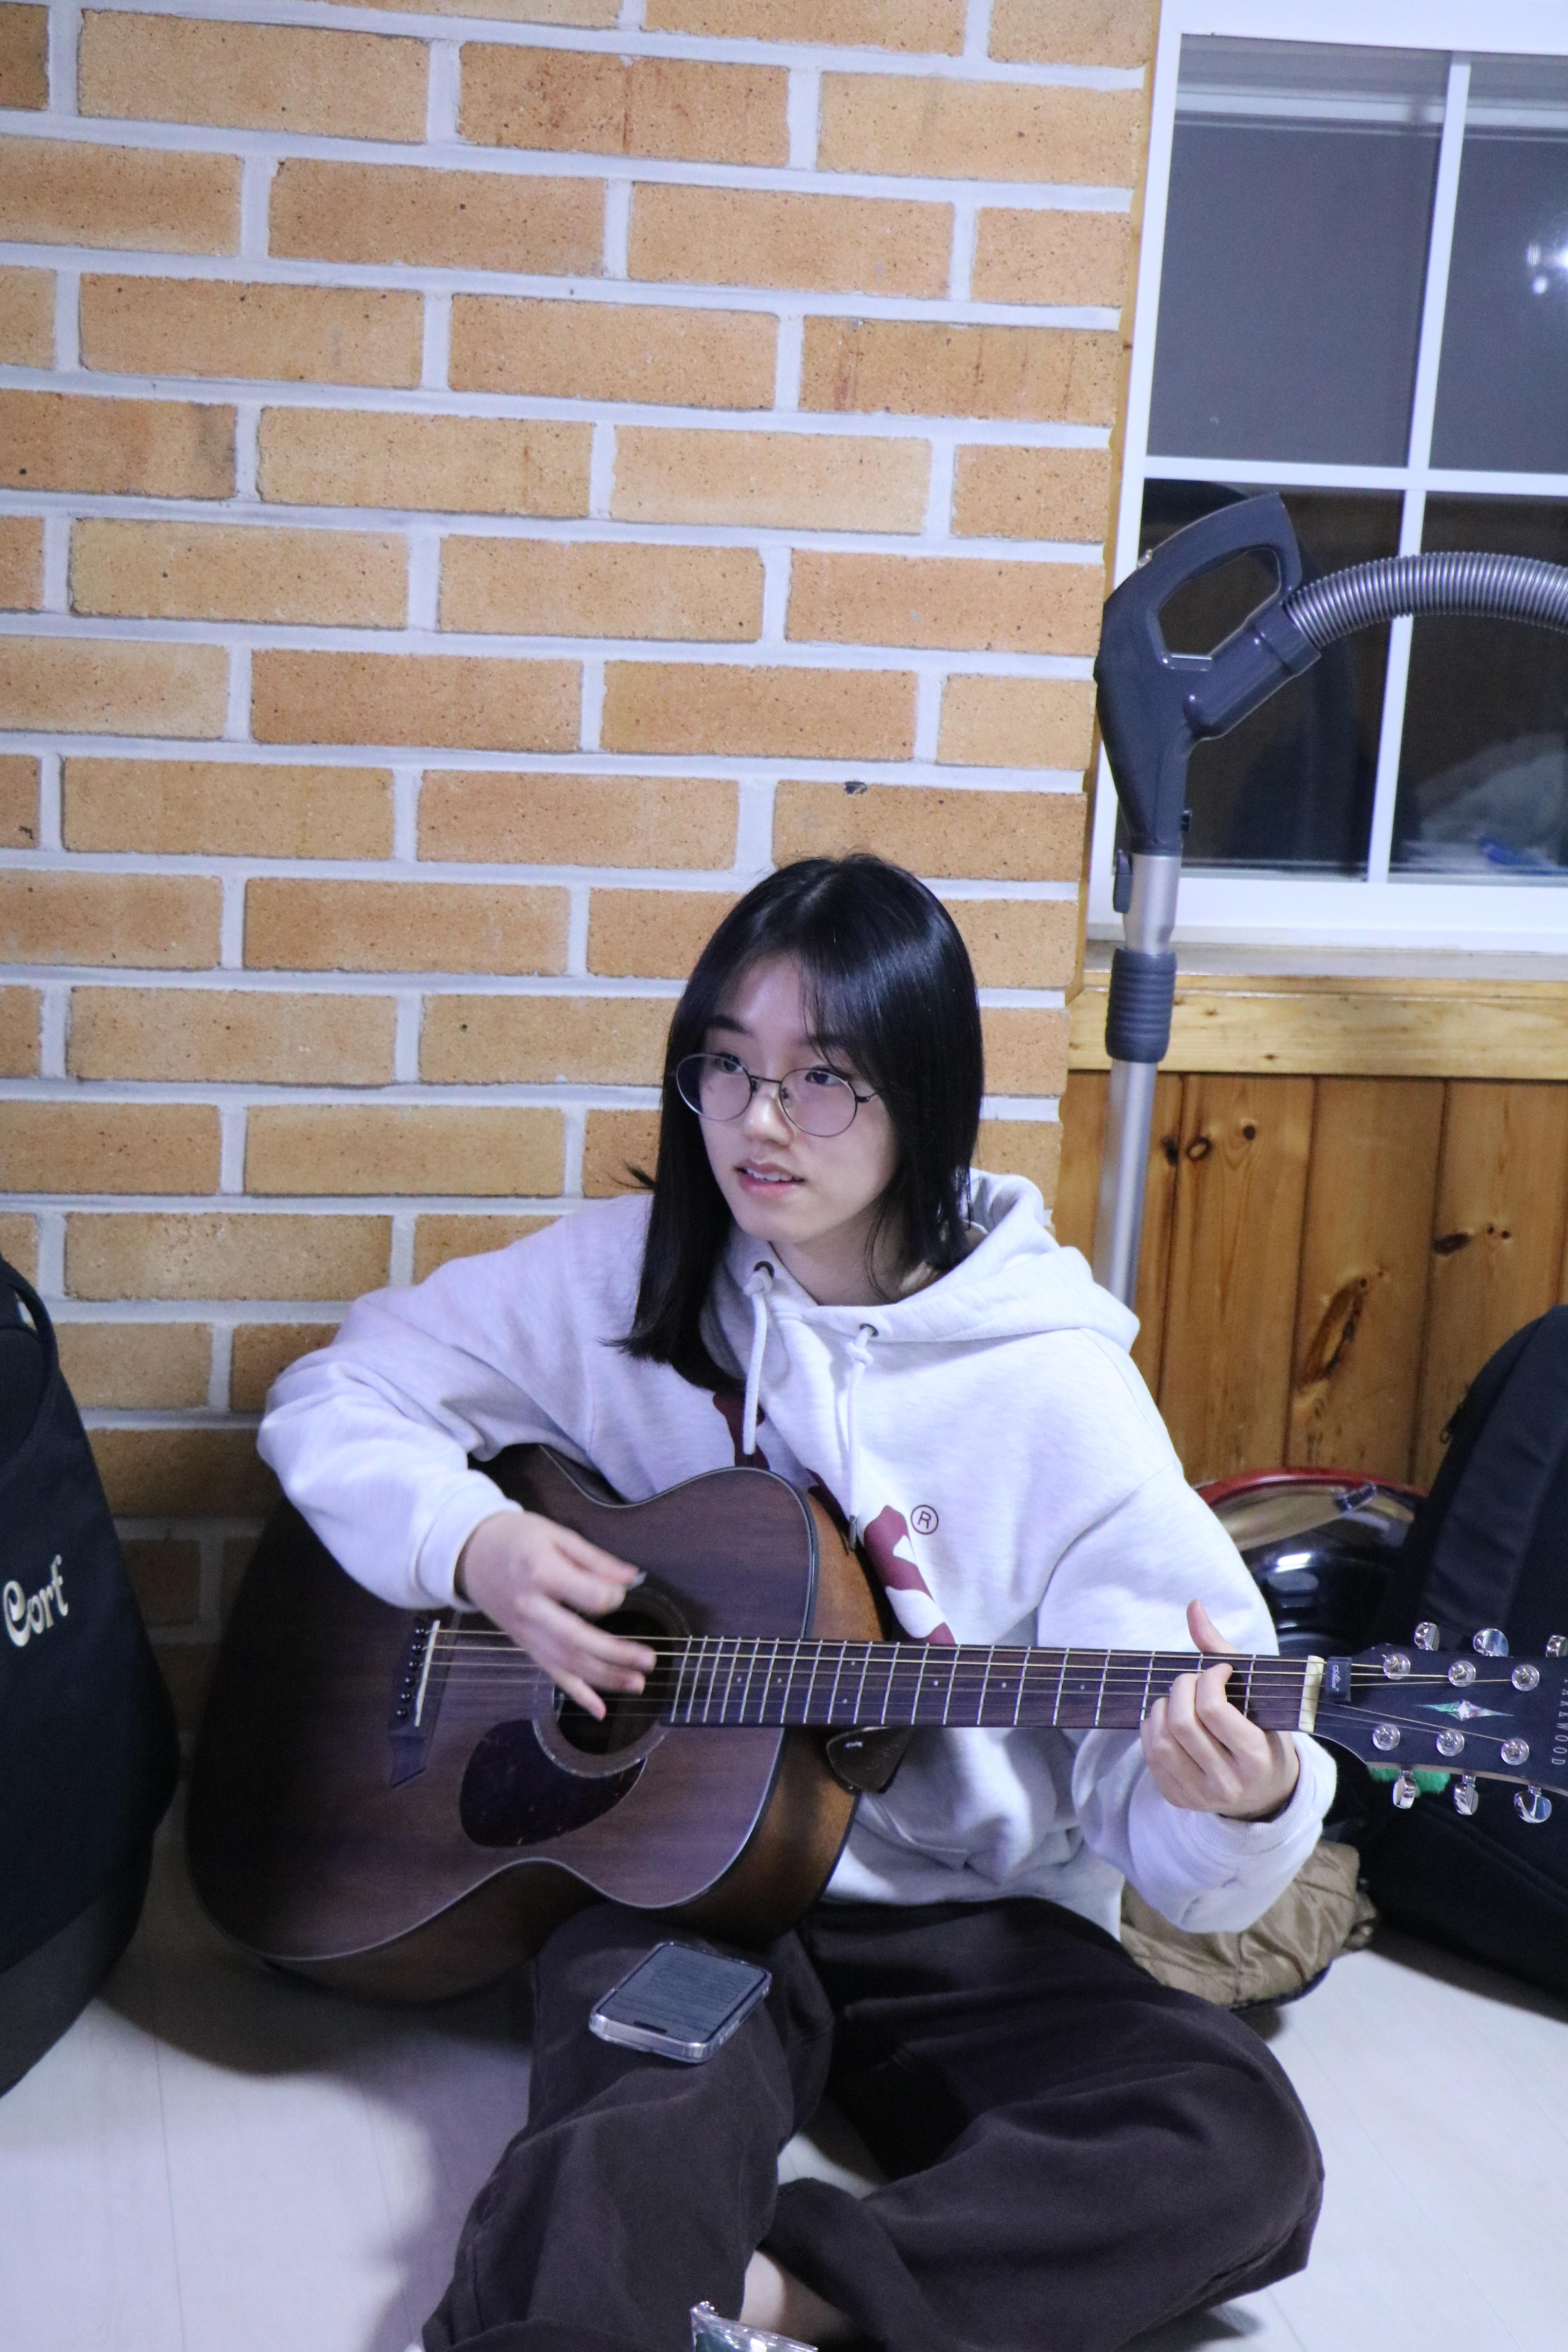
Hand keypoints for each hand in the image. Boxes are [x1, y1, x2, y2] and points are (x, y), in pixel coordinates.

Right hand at [455, 1510, 655, 1720]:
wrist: (472, 1554)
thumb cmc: (517, 1538)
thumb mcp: (556, 1535)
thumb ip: (594, 1559)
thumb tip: (632, 1577)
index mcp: (541, 1573)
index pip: (587, 1596)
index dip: (611, 1597)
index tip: (623, 1592)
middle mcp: (531, 1609)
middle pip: (577, 1640)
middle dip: (616, 1654)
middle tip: (649, 1660)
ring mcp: (526, 1632)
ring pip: (567, 1663)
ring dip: (604, 1677)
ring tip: (637, 1684)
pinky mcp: (525, 1645)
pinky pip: (552, 1673)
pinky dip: (577, 1693)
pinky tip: (600, 1710)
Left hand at [1141, 1599, 1300, 1821]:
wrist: (1265, 1793)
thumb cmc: (1263, 1733)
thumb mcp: (1258, 1696)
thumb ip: (1223, 1649)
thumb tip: (1193, 1605)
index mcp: (1256, 1757)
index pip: (1214, 1710)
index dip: (1208, 1678)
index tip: (1217, 1671)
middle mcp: (1229, 1783)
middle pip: (1183, 1724)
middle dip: (1181, 1688)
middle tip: (1192, 1680)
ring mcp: (1201, 1796)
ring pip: (1161, 1741)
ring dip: (1162, 1707)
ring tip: (1178, 1698)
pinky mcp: (1179, 1799)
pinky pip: (1150, 1756)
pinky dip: (1152, 1727)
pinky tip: (1167, 1718)